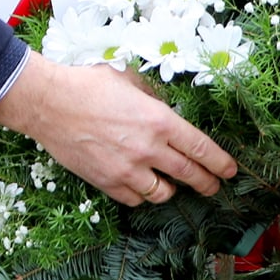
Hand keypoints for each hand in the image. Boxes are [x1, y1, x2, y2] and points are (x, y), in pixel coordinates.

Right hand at [0, 53, 236, 205]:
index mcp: (160, 120)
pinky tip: (140, 186)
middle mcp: (149, 149)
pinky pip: (135, 199)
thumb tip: (163, 109)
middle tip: (214, 186)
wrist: (48, 102)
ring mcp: (128, 169)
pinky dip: (141, 195)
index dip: (221, 163)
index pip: (202, 149)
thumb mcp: (129, 80)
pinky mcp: (107, 182)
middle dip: (207, 183)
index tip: (230, 171)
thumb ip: (152, 98)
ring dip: (171, 190)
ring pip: (163, 194)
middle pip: (190, 176)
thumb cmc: (87, 84)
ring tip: (170, 185)